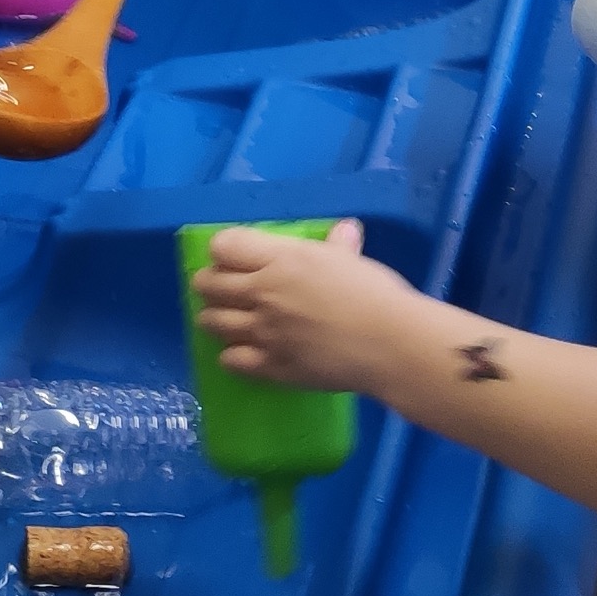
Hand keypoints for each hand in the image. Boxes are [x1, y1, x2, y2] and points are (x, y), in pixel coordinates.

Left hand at [187, 221, 436, 401]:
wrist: (389, 344)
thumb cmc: (375, 294)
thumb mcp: (353, 260)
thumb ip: (339, 244)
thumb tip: (344, 228)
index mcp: (281, 260)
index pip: (223, 246)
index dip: (223, 251)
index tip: (233, 257)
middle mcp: (262, 293)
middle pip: (207, 284)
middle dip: (208, 284)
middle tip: (220, 289)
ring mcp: (263, 332)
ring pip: (212, 323)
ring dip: (213, 319)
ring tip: (225, 320)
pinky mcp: (270, 366)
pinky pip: (231, 360)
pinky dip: (231, 356)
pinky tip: (242, 353)